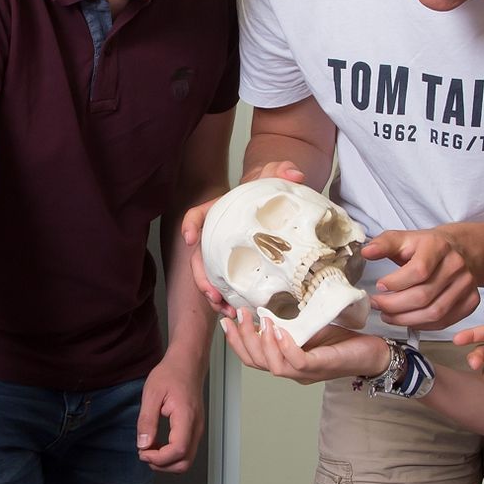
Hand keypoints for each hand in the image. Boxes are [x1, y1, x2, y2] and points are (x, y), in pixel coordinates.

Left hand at [136, 356, 204, 471]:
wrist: (187, 363)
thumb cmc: (170, 374)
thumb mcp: (151, 394)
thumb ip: (147, 421)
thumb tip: (142, 445)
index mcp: (186, 418)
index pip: (178, 451)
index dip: (158, 458)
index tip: (142, 451)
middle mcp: (196, 427)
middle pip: (184, 463)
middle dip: (162, 465)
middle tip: (144, 453)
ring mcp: (198, 430)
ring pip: (186, 461)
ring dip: (166, 462)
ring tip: (149, 449)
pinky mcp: (195, 430)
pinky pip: (186, 452)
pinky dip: (171, 456)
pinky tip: (157, 445)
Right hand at [180, 159, 307, 317]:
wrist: (276, 205)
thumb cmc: (268, 191)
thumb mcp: (274, 177)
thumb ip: (281, 170)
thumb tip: (294, 175)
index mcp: (219, 211)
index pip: (197, 215)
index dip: (190, 225)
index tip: (189, 238)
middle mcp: (216, 235)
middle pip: (199, 257)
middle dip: (202, 278)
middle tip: (212, 293)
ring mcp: (224, 253)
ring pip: (209, 277)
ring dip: (214, 296)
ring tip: (226, 310)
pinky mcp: (235, 267)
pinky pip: (225, 286)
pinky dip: (229, 301)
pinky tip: (238, 312)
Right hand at [220, 310, 388, 385]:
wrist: (374, 352)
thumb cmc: (343, 341)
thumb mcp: (310, 327)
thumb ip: (291, 322)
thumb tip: (269, 304)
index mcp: (287, 362)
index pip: (253, 359)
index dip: (236, 342)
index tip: (226, 321)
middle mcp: (294, 371)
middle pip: (257, 363)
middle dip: (243, 340)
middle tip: (239, 315)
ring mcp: (308, 372)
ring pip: (274, 366)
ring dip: (262, 342)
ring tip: (260, 320)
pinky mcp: (323, 367)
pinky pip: (297, 362)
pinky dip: (285, 347)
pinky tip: (279, 331)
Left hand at [365, 228, 478, 330]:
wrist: (460, 250)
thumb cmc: (427, 247)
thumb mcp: (404, 239)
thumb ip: (384, 244)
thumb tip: (366, 252)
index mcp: (438, 246)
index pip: (418, 271)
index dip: (396, 283)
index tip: (379, 286)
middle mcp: (456, 266)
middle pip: (424, 296)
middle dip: (395, 306)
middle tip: (378, 306)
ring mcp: (466, 285)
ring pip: (434, 313)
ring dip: (406, 319)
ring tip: (388, 316)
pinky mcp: (471, 301)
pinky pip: (445, 322)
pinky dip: (423, 325)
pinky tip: (408, 320)